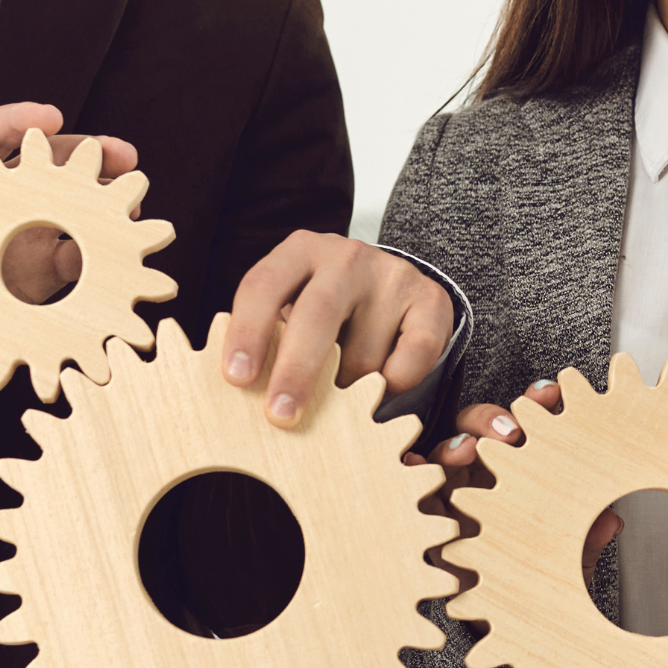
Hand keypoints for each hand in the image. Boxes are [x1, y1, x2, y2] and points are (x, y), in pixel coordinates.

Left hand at [0, 102, 137, 385]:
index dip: (18, 124)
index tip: (51, 118)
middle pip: (43, 169)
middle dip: (84, 156)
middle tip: (120, 155)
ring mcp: (17, 242)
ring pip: (68, 211)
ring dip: (101, 204)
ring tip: (130, 205)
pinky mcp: (32, 280)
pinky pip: (72, 265)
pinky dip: (97, 258)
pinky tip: (117, 255)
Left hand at [221, 231, 454, 425]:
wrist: (394, 291)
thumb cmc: (328, 313)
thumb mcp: (292, 309)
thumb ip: (271, 338)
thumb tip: (245, 393)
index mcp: (299, 252)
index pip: (263, 287)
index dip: (247, 332)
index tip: (237, 378)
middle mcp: (345, 257)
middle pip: (316, 314)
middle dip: (296, 370)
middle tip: (281, 415)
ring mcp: (391, 275)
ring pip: (364, 353)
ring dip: (350, 388)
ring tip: (344, 389)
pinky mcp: (430, 300)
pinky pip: (410, 359)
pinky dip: (396, 384)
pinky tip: (385, 384)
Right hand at [405, 379, 622, 589]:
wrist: (493, 621)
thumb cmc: (529, 578)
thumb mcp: (563, 561)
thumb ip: (586, 541)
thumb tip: (613, 521)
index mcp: (519, 472)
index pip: (526, 429)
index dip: (536, 405)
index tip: (550, 394)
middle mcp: (483, 474)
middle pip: (481, 430)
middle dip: (493, 420)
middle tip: (511, 432)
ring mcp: (450, 490)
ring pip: (445, 450)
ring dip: (455, 443)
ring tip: (465, 451)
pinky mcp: (423, 513)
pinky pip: (410, 485)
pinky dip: (409, 469)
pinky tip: (414, 465)